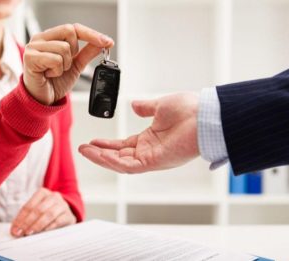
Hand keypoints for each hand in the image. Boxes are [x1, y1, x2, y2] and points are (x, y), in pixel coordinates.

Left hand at [10, 188, 75, 236]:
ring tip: (29, 232)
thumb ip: (26, 217)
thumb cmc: (48, 211)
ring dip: (37, 225)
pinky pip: (58, 221)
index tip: (15, 229)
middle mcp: (53, 197)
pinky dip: (48, 227)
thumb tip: (15, 229)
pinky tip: (42, 232)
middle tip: (20, 232)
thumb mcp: (37, 209)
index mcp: (43, 193)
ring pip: (48, 214)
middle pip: (38, 209)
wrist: (66, 213)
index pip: (29, 205)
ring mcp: (62, 205)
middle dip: (27, 222)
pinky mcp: (68, 215)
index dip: (20, 218)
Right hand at [23, 23, 113, 104]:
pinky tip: (49, 74)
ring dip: (65, 65)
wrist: (42, 99)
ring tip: (55, 72)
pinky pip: (55, 59)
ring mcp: (33, 47)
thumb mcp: (76, 66)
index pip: (74, 28)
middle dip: (74, 51)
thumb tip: (103, 43)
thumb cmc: (54, 82)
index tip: (108, 42)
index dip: (91, 34)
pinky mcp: (30, 58)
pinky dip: (56, 71)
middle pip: (69, 31)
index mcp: (50, 37)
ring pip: (63, 48)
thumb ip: (87, 52)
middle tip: (66, 65)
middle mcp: (40, 38)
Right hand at [79, 92, 199, 172]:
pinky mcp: (154, 161)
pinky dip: (112, 161)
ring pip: (120, 163)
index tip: (92, 140)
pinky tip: (99, 154)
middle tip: (83, 148)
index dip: (107, 144)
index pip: (123, 145)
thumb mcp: (161, 105)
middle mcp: (149, 151)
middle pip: (118, 156)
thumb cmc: (190, 110)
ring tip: (85, 151)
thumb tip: (134, 105)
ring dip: (101, 158)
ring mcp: (151, 158)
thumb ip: (146, 107)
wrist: (205, 115)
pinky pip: (129, 166)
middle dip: (99, 153)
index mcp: (151, 139)